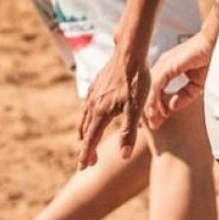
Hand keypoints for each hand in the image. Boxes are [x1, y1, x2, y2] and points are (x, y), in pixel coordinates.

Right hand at [76, 52, 149, 168]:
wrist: (130, 52)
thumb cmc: (136, 80)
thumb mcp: (136, 108)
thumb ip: (129, 132)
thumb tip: (123, 156)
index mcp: (100, 113)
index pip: (91, 140)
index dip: (87, 155)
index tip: (83, 167)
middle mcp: (92, 104)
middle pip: (85, 131)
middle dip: (85, 147)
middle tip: (87, 161)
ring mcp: (93, 93)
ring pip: (84, 118)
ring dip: (85, 132)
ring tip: (85, 141)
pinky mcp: (96, 84)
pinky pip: (87, 105)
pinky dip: (87, 117)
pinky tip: (91, 115)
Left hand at [144, 31, 213, 129]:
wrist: (217, 44)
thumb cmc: (209, 59)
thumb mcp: (196, 84)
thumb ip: (185, 95)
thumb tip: (172, 106)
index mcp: (168, 66)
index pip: (156, 88)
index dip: (156, 104)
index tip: (160, 119)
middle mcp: (163, 64)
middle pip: (149, 89)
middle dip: (150, 108)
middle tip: (155, 125)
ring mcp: (164, 64)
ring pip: (150, 89)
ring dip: (151, 107)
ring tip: (155, 121)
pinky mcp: (168, 65)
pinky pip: (156, 85)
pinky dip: (154, 99)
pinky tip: (157, 111)